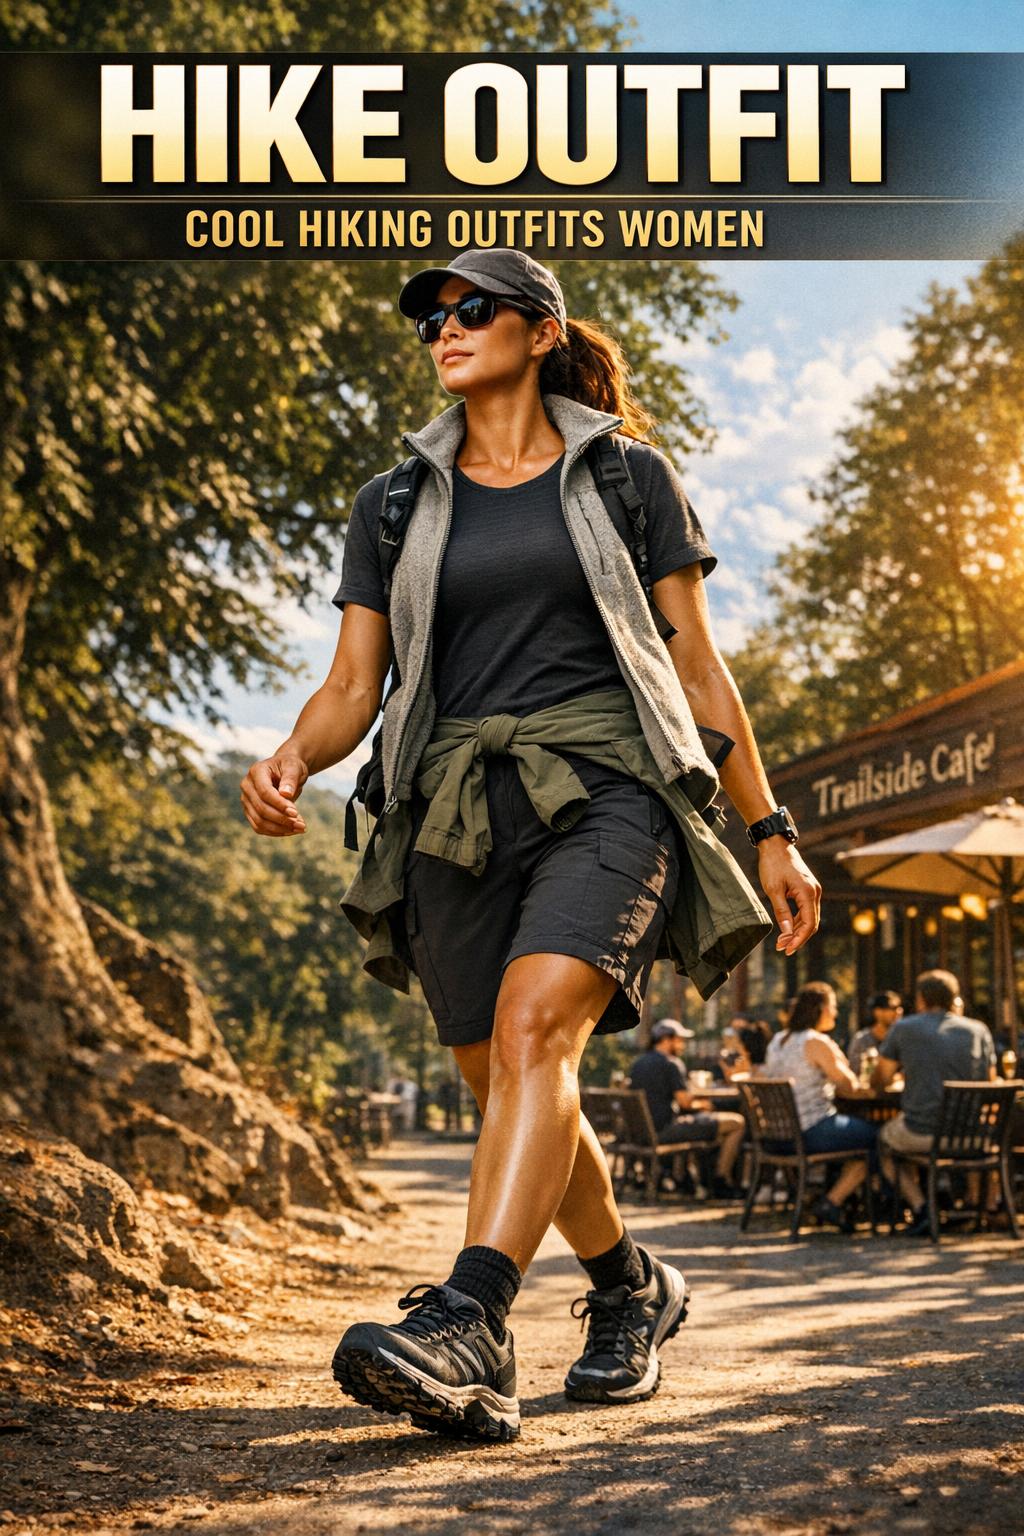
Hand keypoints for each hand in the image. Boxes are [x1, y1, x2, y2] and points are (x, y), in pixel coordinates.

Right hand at [240, 750, 308, 836]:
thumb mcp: (294, 768)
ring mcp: (246, 800)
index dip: (279, 804)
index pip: (265, 792)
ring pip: (259, 822)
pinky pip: (260, 827)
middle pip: (261, 809)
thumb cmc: (291, 767)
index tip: (295, 813)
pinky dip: (276, 832)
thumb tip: (286, 794)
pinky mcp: (250, 812)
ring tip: (300, 828)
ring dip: (280, 829)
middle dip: (282, 819)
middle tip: (302, 825)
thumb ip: (290, 779)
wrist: (286, 770)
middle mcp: (247, 786)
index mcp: (256, 771)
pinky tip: (291, 830)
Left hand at [757, 839, 820, 955]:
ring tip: (781, 942)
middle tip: (782, 948)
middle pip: (811, 923)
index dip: (799, 939)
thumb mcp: (773, 890)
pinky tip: (787, 929)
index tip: (787, 949)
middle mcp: (815, 892)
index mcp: (808, 892)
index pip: (809, 924)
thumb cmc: (773, 864)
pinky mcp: (808, 889)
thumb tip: (787, 932)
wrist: (776, 845)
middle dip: (798, 938)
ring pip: (809, 918)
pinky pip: (806, 910)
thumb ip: (782, 912)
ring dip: (797, 931)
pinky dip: (797, 921)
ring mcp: (813, 890)